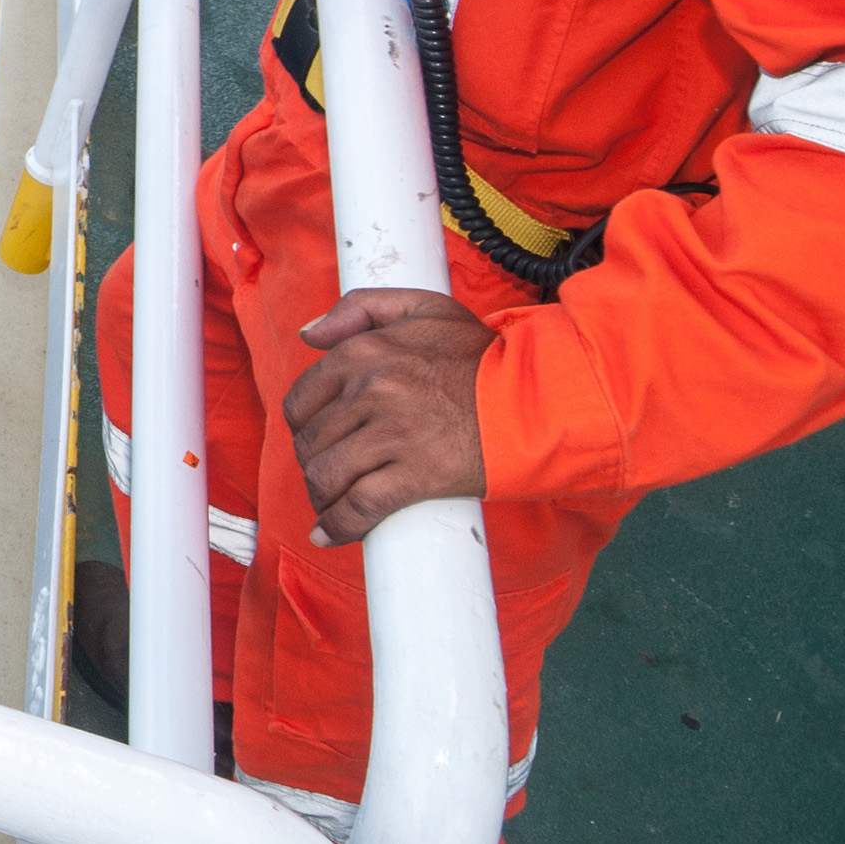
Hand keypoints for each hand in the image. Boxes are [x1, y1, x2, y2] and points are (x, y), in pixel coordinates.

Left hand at [282, 288, 493, 544]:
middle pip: (312, 442)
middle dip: (315, 463)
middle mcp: (372, 390)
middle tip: (330, 474)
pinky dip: (339, 526)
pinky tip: (329, 535)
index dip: (304, 426)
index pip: (302, 399)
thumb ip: (360, 308)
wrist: (542, 400)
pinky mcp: (417, 475)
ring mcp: (393, 434)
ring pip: (327, 475)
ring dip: (322, 497)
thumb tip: (309, 333)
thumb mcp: (424, 308)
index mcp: (366, 352)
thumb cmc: (483, 357)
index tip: (317, 439)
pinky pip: (359, 507)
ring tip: (332, 503)